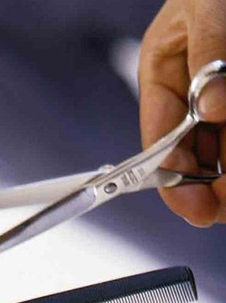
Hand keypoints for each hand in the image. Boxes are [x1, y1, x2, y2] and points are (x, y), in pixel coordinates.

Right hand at [139, 0, 225, 225]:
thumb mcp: (208, 7)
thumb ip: (208, 56)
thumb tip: (213, 108)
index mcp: (162, 74)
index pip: (158, 137)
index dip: (171, 177)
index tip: (194, 207)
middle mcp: (190, 93)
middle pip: (192, 152)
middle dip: (206, 183)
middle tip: (222, 206)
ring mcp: (220, 101)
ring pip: (218, 149)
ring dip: (224, 174)